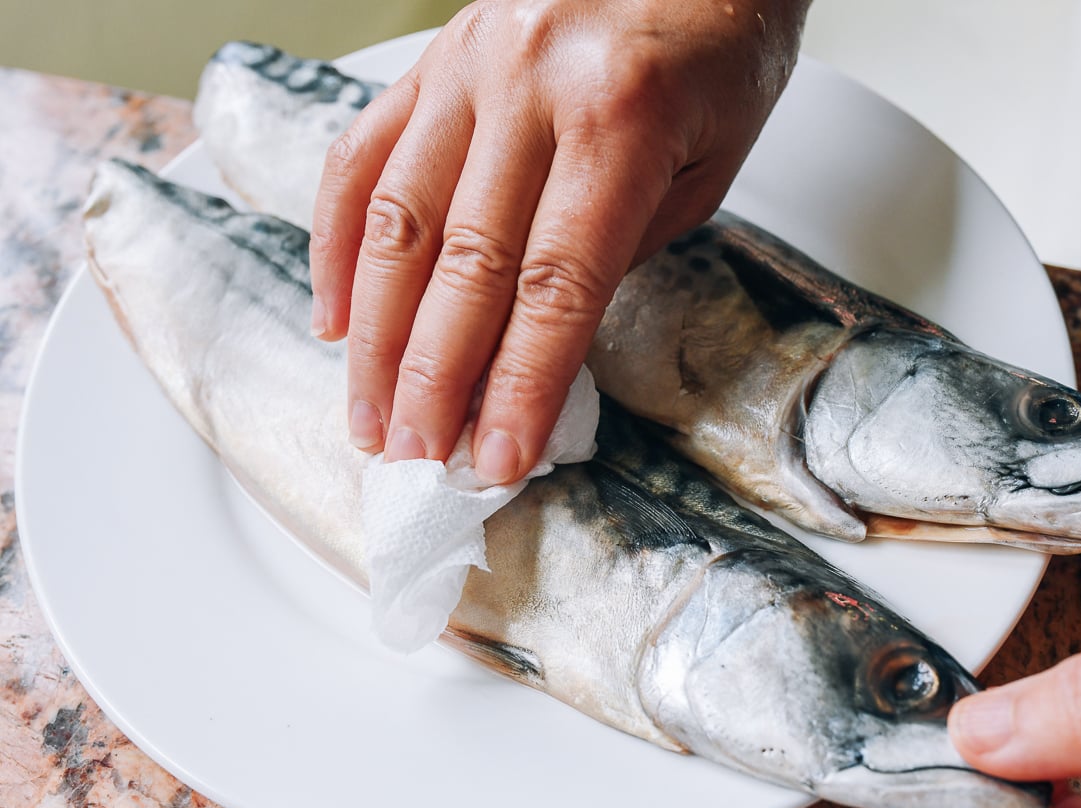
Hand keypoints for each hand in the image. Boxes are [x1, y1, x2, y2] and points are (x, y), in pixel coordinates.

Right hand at [310, 0, 808, 480]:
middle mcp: (530, 86)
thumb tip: (533, 341)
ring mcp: (468, 65)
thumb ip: (617, 249)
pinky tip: (335, 318)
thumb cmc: (720, 51)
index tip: (497, 459)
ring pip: (398, 220)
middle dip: (435, 379)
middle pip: (465, 264)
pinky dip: (339, 244)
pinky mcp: (433, 58)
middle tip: (417, 458)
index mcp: (621, 119)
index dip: (521, 385)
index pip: (556, 286)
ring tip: (371, 416)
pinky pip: (364, 155)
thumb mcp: (706, 166)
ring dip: (377, 334)